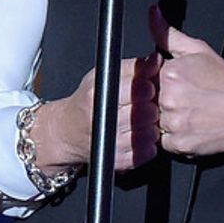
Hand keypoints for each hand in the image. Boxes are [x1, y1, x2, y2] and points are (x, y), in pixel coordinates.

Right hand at [32, 55, 160, 174]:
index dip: (148, 86)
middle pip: (147, 111)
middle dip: (152, 106)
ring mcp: (111, 144)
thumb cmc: (86, 102)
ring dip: (152, 125)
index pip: (139, 88)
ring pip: (151, 132)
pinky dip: (149, 143)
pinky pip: (148, 151)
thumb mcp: (103, 76)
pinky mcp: (118, 161)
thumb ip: (132, 68)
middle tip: (145, 105)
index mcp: (98, 96)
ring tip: (140, 120)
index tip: (147, 87)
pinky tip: (137, 135)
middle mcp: (103, 121)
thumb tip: (157, 60)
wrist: (66, 133)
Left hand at [151, 7, 223, 159]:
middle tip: (186, 100)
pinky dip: (173, 136)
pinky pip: (162, 141)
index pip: (145, 79)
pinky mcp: (178, 144)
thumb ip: (168, 34)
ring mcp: (173, 122)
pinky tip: (190, 126)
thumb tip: (152, 12)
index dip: (159, 82)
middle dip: (162, 101)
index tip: (178, 86)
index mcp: (170, 72)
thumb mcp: (199, 50)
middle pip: (148, 100)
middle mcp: (169, 97)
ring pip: (152, 122)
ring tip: (189, 113)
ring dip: (166, 119)